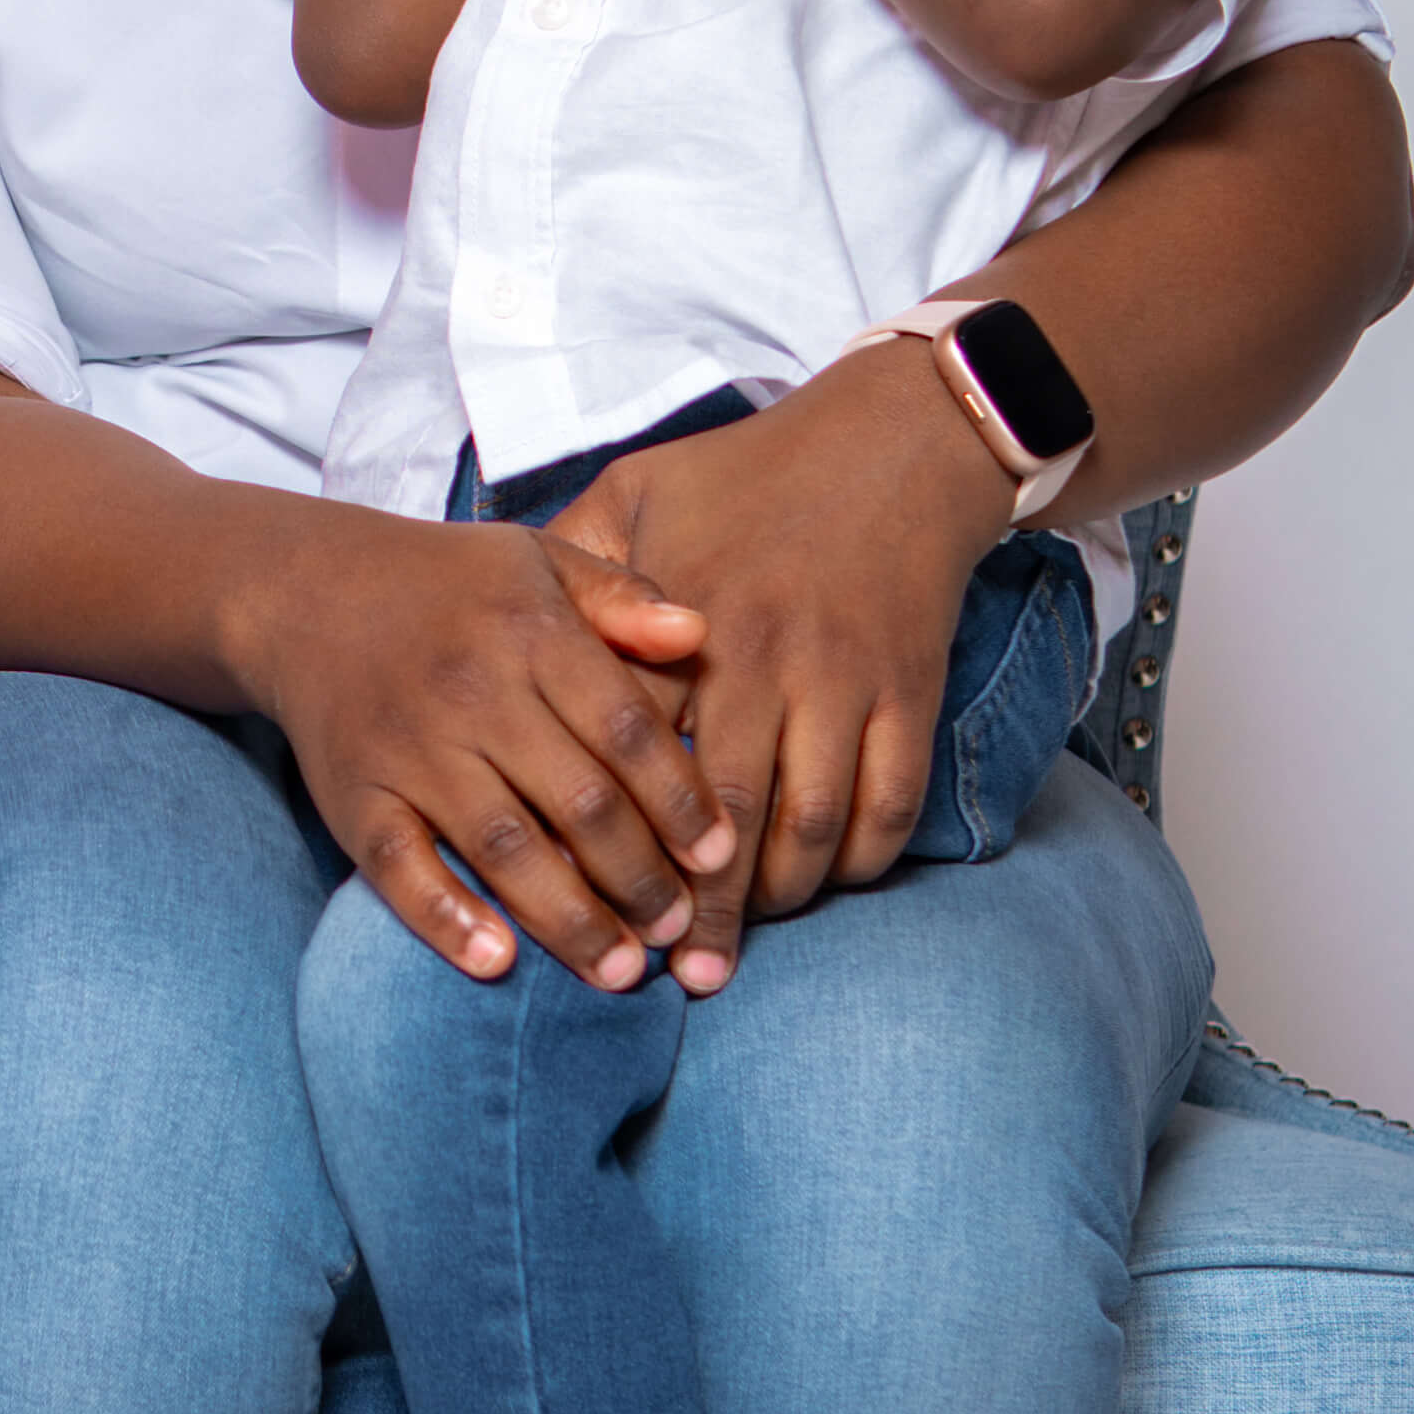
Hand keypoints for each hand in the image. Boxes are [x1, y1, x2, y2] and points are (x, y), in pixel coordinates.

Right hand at [242, 511, 735, 986]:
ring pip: (504, 846)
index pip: (626, 730)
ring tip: (620, 972)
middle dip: (640, 878)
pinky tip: (497, 963)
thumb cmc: (447, 584)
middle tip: (680, 932)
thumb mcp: (538, 560)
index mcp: (530, 632)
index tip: (720, 859)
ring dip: (569, 919)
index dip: (682, 802)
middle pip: (578, 801)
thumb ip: (621, 599)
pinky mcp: (352, 793)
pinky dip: (447, 917)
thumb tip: (700, 638)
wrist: (304, 590)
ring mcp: (408, 747)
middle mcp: (472, 692)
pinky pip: (399, 866)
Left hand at [543, 347, 1015, 960]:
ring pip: (810, 824)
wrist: (893, 443)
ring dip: (777, 898)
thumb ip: (573, 568)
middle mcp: (765, 658)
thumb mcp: (638, 491)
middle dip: (698, 907)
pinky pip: (892, 805)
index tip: (583, 898)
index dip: (608, 834)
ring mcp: (844, 680)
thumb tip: (502, 629)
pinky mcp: (911, 692)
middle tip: (672, 970)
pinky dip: (861, 859)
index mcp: (685, 619)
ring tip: (740, 943)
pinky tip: (826, 885)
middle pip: (723, 813)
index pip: (633, 752)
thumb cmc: (748, 473)